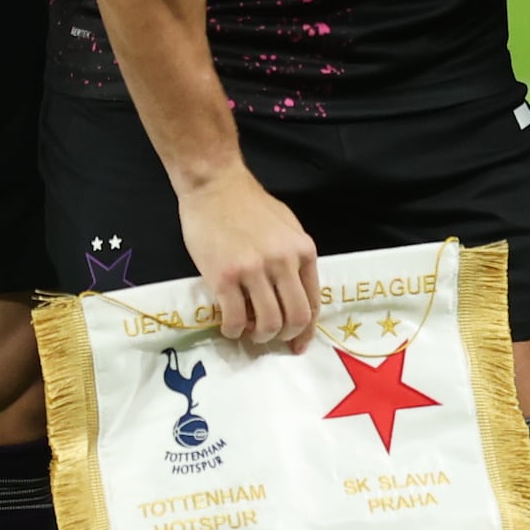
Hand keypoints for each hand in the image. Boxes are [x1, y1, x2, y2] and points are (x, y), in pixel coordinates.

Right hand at [179, 169, 320, 347]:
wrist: (215, 185)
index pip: (313, 302)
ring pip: (268, 323)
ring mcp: (254, 270)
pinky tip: (230, 326)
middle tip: (270, 337)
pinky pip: (235, 318)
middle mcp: (284, 262)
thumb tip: (294, 294)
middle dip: (285, 336)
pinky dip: (234, 330)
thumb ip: (294, 259)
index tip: (297, 344)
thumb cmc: (250, 205)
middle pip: (295, 318)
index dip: (306, 330)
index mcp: (303, 251)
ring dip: (260, 336)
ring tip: (249, 331)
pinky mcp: (225, 277)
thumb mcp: (287, 227)